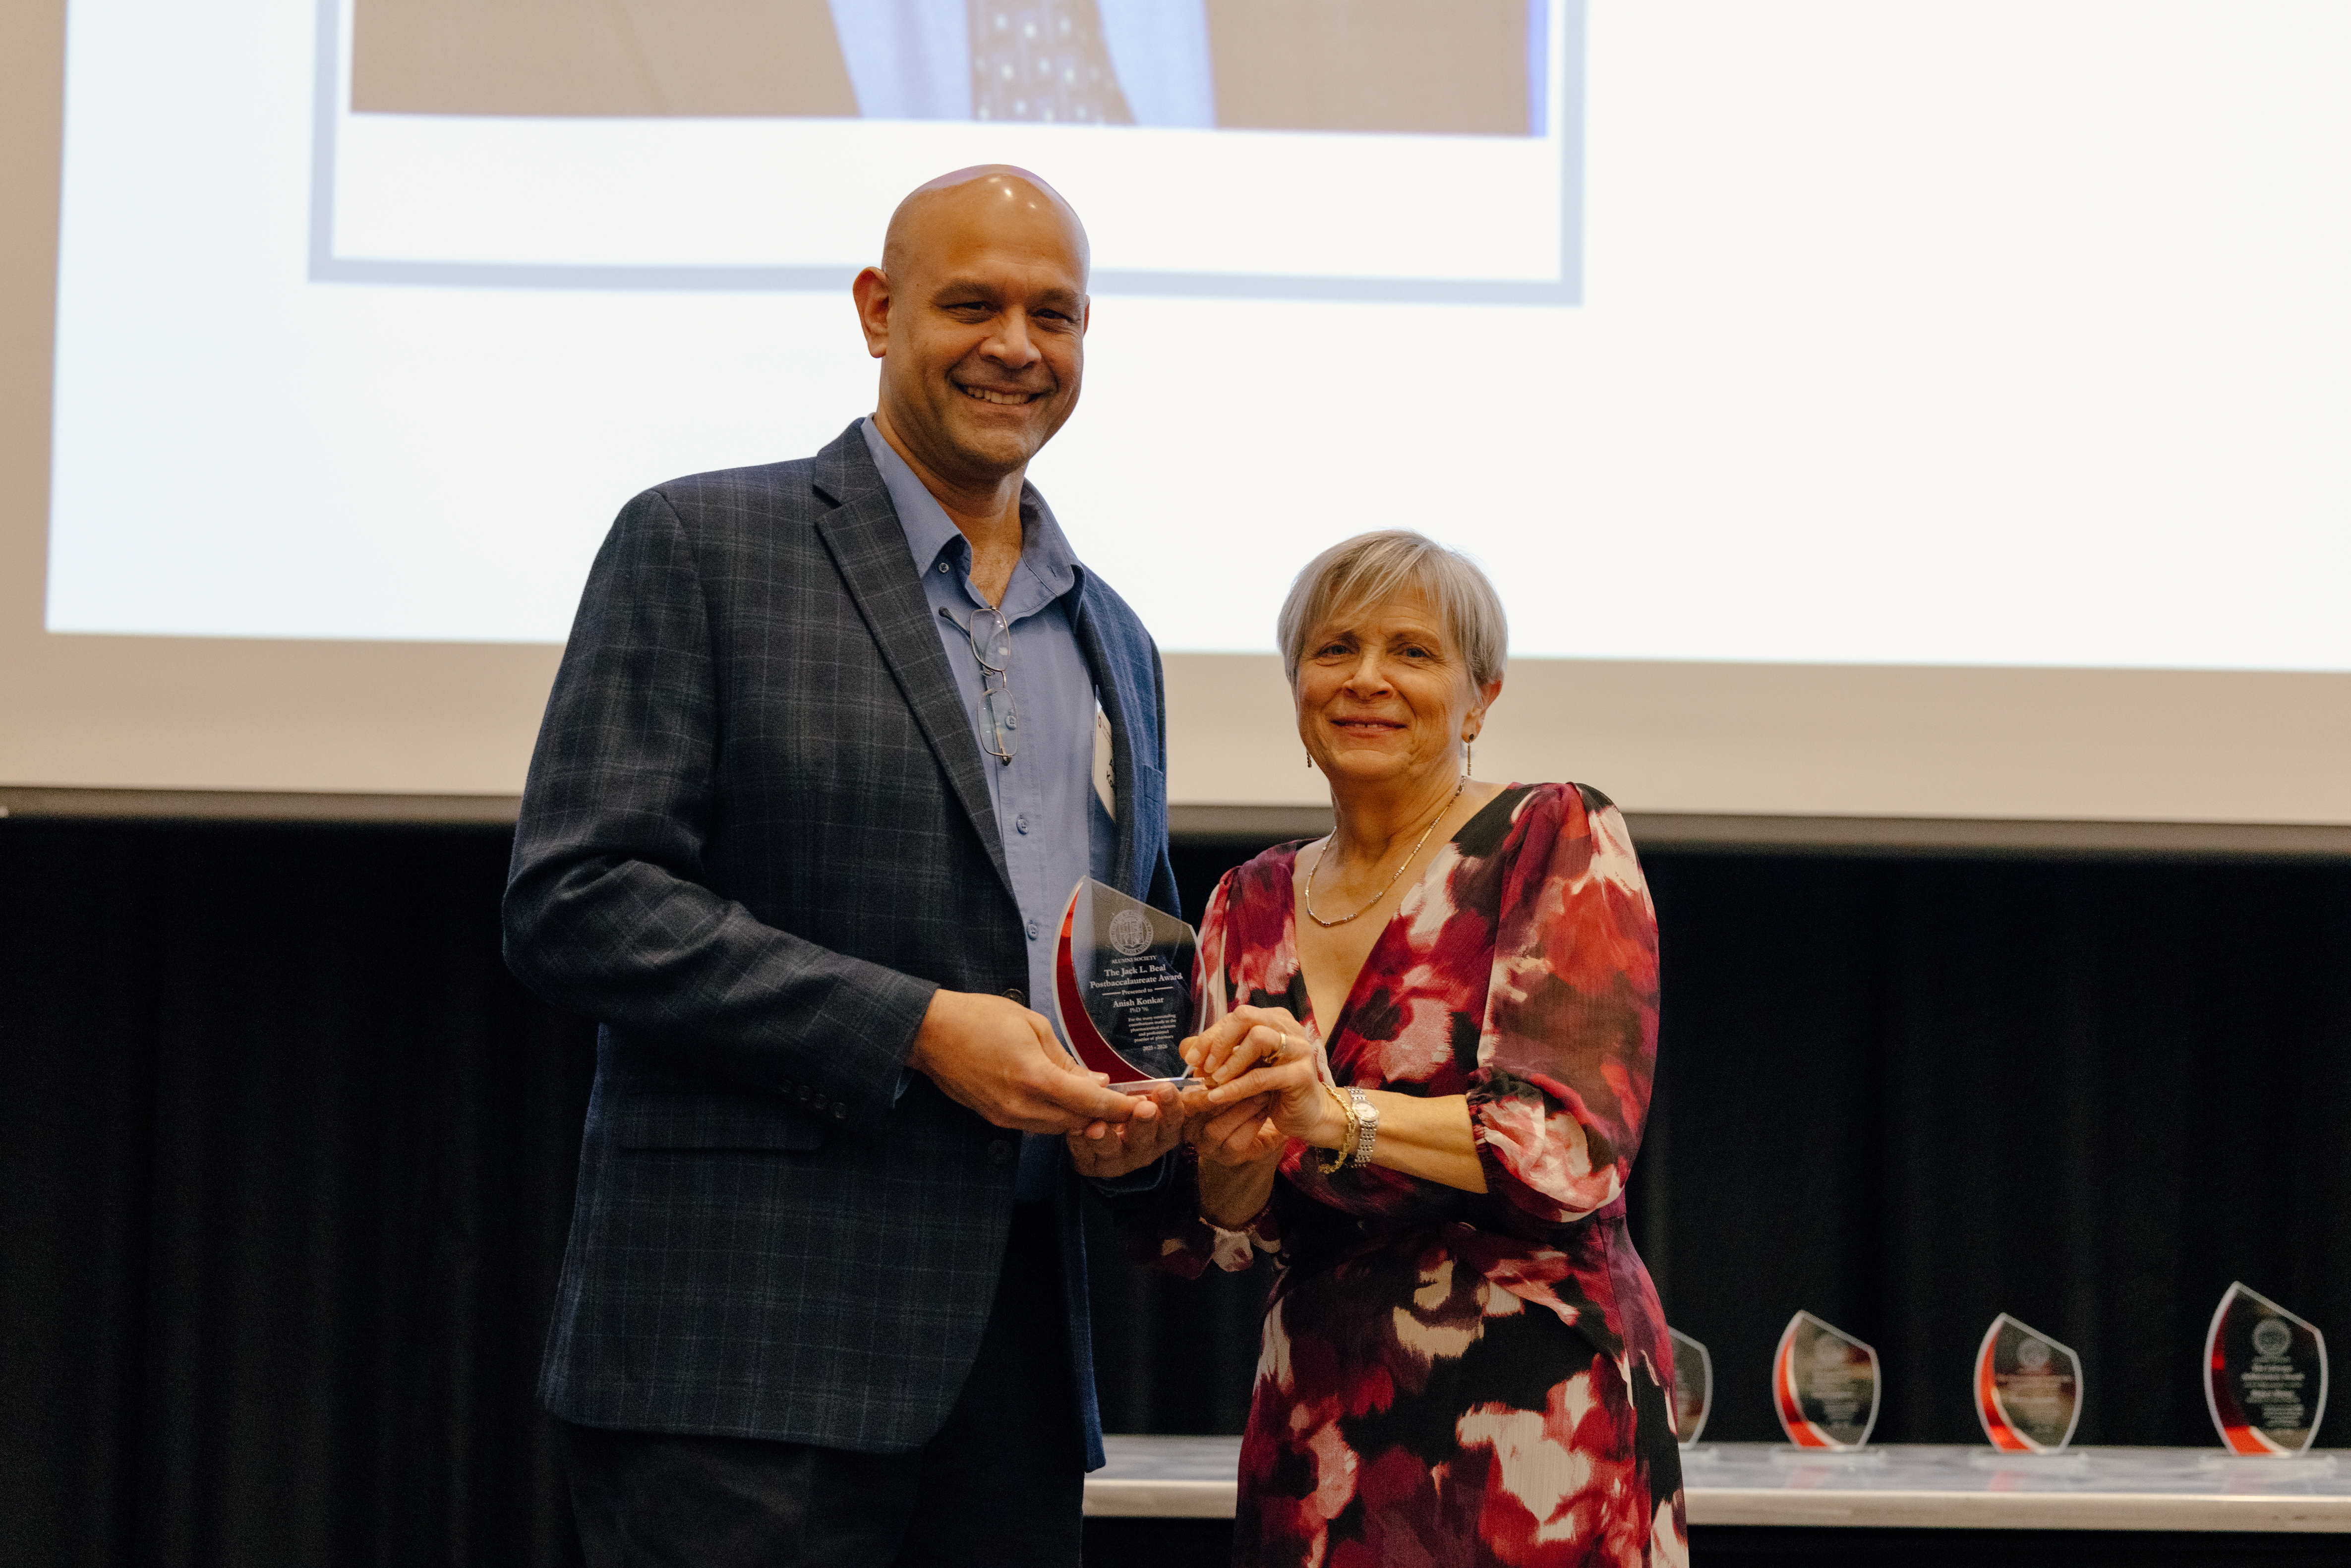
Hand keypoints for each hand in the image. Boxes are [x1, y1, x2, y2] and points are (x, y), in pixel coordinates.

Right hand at [909, 989, 1158, 1135]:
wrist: (930, 1032)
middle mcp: (1020, 1105)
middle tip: (1128, 1103)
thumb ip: (1066, 1059)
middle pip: (1077, 1122)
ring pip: (1057, 1128)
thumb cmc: (980, 1018)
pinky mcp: (995, 1118)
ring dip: (1081, 1118)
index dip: (1119, 1108)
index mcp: (1034, 1077)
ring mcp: (1006, 1116)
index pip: (1089, 1104)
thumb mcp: (1033, 1025)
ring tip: (1101, 1101)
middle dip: (1105, 1116)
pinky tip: (1067, 1100)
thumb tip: (1096, 1083)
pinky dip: (1057, 1116)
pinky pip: (1036, 1125)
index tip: (1141, 1107)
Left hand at [1066, 1082, 1186, 1178]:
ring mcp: (1119, 1160)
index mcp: (1162, 1131)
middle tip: (1144, 1109)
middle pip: (1146, 1139)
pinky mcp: (1093, 1165)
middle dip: (1145, 1123)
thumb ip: (1151, 1092)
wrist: (1099, 1127)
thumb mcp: (1142, 1096)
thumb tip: (1161, 1086)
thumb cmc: (1129, 1107)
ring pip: (1114, 1151)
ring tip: (1097, 1128)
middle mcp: (1144, 1149)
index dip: (1172, 1107)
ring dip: (1107, 1139)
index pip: (1173, 1120)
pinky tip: (1073, 1131)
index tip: (1164, 1089)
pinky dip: (1079, 1144)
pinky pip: (1085, 1156)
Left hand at [1180, 1005, 1348, 1155]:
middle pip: (1246, 1017)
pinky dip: (1236, 1086)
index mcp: (1274, 1020)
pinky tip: (1218, 1096)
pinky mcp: (1302, 1074)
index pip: (1236, 1017)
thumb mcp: (1242, 1069)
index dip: (1209, 1036)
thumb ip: (1215, 1055)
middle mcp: (1289, 1028)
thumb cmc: (1272, 1090)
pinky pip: (1262, 1076)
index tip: (1192, 1059)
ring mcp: (1299, 1048)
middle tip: (1203, 1067)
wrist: (1307, 1116)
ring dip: (1229, 1061)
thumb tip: (1186, 1048)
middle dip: (1218, 1041)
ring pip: (1257, 1039)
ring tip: (1213, 1081)